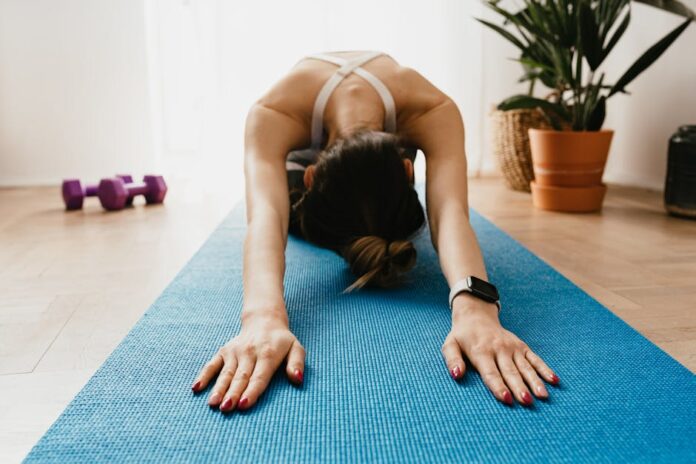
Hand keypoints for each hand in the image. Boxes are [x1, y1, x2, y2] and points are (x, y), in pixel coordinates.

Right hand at [190, 313, 305, 411]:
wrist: (264, 321)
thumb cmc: (282, 341)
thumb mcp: (296, 348)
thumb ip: (297, 363)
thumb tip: (298, 379)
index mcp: (268, 354)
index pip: (259, 377)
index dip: (252, 391)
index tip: (243, 404)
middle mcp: (249, 353)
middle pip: (240, 377)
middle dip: (233, 393)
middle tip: (226, 408)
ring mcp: (235, 352)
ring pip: (226, 373)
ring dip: (219, 388)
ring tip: (213, 403)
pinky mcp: (224, 351)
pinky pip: (212, 364)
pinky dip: (204, 375)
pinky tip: (196, 388)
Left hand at [441, 294, 558, 405]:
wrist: (476, 316)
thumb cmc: (462, 336)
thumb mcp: (450, 345)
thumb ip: (453, 360)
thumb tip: (457, 375)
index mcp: (481, 351)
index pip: (490, 372)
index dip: (498, 386)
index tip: (507, 399)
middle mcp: (499, 349)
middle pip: (510, 372)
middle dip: (519, 387)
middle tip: (527, 402)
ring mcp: (512, 347)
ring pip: (525, 367)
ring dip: (535, 381)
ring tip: (543, 396)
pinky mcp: (522, 346)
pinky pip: (534, 358)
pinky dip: (544, 369)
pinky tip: (554, 380)